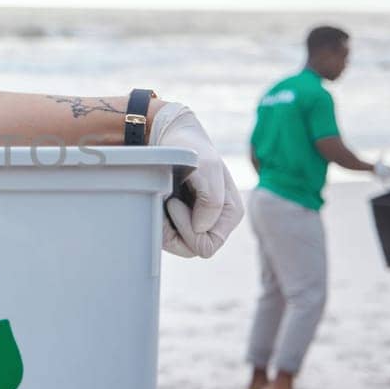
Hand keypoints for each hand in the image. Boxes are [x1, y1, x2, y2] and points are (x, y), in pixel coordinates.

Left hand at [150, 103, 243, 258]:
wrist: (172, 138)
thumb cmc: (192, 149)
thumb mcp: (207, 166)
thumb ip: (213, 200)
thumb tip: (202, 228)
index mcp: (231, 213)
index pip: (208, 244)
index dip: (188, 230)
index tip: (175, 202)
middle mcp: (218, 222)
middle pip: (193, 249)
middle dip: (175, 230)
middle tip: (165, 203)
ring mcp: (201, 223)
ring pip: (180, 246)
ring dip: (166, 228)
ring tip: (161, 202)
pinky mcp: (183, 221)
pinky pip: (170, 238)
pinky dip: (160, 225)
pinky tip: (158, 205)